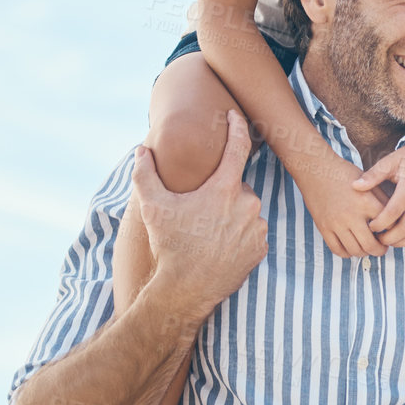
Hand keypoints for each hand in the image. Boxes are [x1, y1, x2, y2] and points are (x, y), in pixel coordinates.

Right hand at [135, 111, 268, 313]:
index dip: (237, 127)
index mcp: (225, 188)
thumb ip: (145, 174)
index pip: (237, 147)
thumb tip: (143, 150)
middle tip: (199, 213)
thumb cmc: (170, 244)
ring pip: (245, 211)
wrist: (186, 288)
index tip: (234, 115)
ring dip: (231, 215)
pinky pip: (252, 232)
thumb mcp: (152, 206)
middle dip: (221, 194)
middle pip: (237, 187)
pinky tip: (219, 246)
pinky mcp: (261, 248)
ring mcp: (257, 227)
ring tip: (207, 234)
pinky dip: (239, 235)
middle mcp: (247, 204)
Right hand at [296, 153, 387, 258]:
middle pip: (371, 245)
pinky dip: (347, 253)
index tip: (393, 232)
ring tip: (368, 247)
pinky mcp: (324, 227)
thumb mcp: (368, 183)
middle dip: (381, 250)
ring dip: (365, 253)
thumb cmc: (345, 174)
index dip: (393, 231)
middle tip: (383, 248)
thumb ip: (382, 201)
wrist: (316, 169)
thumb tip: (395, 219)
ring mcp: (336, 223)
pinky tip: (352, 247)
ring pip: (355, 251)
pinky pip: (338, 250)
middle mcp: (351, 215)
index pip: (387, 226)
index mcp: (366, 202)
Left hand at [354, 135, 404, 247]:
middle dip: (388, 238)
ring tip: (387, 239)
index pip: (393, 213)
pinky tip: (402, 236)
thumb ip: (373, 175)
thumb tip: (355, 186)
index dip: (379, 224)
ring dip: (401, 242)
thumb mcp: (391, 162)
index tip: (369, 226)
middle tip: (376, 238)